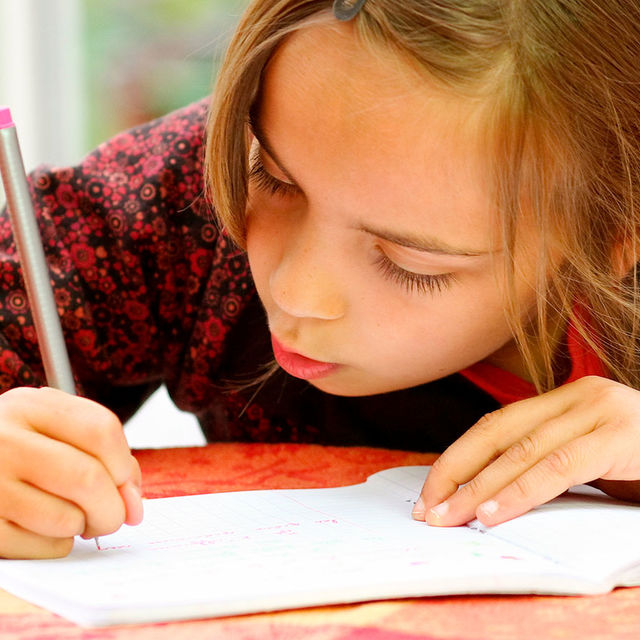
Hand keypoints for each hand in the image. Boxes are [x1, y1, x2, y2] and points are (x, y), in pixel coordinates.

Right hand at [0, 387, 142, 557]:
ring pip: (67, 518)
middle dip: (113, 506)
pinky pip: (43, 547)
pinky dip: (58, 544)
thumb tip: (134, 505)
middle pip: (88, 478)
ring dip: (84, 526)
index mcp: (28, 405)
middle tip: (112, 515)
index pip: (101, 429)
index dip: (125, 462)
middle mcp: (2, 440)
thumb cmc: (17, 448)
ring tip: (73, 516)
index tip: (125, 480)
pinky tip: (44, 528)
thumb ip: (101, 453)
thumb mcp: (51, 428)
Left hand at [412, 376, 639, 526]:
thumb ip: (550, 463)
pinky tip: (493, 513)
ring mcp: (600, 411)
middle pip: (497, 432)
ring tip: (448, 517)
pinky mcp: (619, 434)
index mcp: (566, 398)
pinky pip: (559, 467)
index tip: (431, 491)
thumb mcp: (591, 457)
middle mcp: (579, 396)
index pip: (495, 425)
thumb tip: (491, 494)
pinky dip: (522, 492)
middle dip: (455, 472)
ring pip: (522, 451)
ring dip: (479, 488)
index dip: (458, 457)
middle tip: (427, 508)